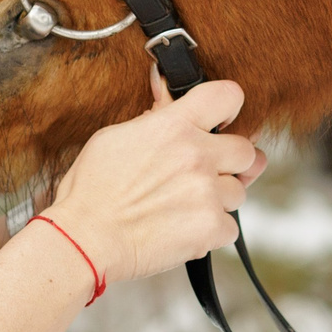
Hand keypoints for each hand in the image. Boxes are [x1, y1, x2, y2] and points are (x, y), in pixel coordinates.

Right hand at [44, 66, 267, 284]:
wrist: (84, 238)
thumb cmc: (92, 190)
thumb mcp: (115, 137)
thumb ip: (154, 117)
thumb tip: (167, 93)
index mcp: (174, 126)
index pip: (228, 96)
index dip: (230, 107)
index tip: (225, 121)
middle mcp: (197, 155)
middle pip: (246, 151)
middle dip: (231, 163)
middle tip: (207, 174)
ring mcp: (207, 192)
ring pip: (239, 193)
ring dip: (218, 200)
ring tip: (182, 207)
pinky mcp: (211, 227)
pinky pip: (230, 227)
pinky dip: (211, 232)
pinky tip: (183, 229)